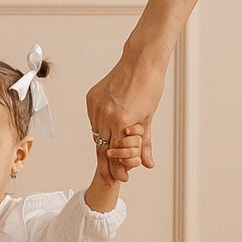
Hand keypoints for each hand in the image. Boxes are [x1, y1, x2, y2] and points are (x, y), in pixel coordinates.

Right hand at [86, 50, 167, 173]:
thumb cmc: (149, 87)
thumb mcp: (149, 118)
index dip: (115, 170)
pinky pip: (93, 119)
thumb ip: (144, 143)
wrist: (140, 62)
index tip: (118, 180)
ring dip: (103, 145)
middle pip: (101, 148)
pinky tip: (107, 132)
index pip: (113, 154)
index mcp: (121, 121)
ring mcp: (96, 106)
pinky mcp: (92, 98)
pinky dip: (100, 128)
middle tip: (110, 179)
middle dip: (106, 165)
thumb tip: (147, 164)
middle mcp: (105, 114)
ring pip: (96, 133)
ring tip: (110, 156)